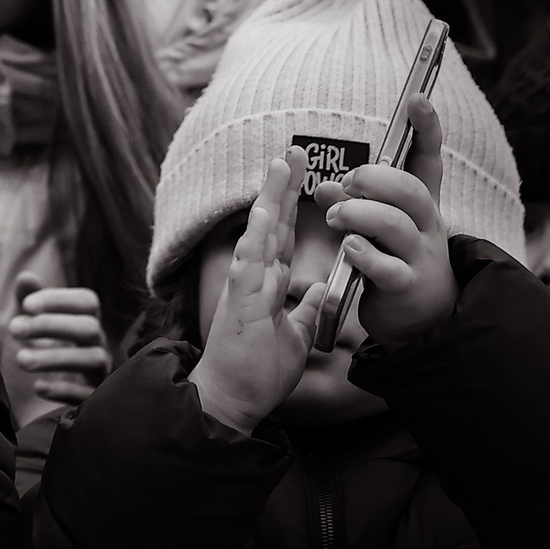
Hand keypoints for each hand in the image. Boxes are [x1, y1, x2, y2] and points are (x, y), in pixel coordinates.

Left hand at [8, 274, 109, 407]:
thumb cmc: (41, 345)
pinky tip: (38, 387)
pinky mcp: (95, 397)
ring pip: (93, 359)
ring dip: (55, 357)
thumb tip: (25, 277)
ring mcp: (101, 371)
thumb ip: (28, 299)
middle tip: (12, 329)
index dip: (59, 300)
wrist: (49, 391)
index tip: (26, 305)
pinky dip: (65, 390)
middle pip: (89, 327)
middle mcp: (98, 343)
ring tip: (21, 359)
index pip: (87, 301)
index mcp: (85, 320)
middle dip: (51, 326)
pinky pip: (90, 394)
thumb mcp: (31, 322)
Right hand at [189, 149, 327, 435]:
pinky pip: (252, 259)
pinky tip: (266, 208)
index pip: (282, 234)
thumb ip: (305, 309)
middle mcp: (255, 277)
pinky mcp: (242, 299)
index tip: (300, 175)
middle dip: (284, 187)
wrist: (230, 397)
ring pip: (261, 231)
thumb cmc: (256, 371)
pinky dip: (259, 232)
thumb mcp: (295, 336)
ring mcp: (246, 285)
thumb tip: (319, 289)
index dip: (291, 204)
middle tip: (295, 151)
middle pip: (273, 223)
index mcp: (267, 284)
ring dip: (271, 197)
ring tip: (282, 164)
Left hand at [317, 95, 456, 346]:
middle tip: (347, 184)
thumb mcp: (374, 223)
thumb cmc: (391, 256)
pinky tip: (350, 248)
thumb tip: (325, 187)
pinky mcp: (405, 285)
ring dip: (359, 214)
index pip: (428, 161)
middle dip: (374, 179)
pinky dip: (364, 253)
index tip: (417, 99)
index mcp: (419, 204)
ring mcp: (419, 255)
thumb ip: (352, 200)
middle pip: (409, 189)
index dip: (427, 130)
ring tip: (336, 218)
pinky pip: (386, 266)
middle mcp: (426, 225)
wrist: (418, 313)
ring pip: (394, 224)